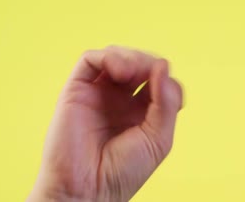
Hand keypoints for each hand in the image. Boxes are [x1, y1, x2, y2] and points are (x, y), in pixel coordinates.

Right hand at [28, 46, 182, 201]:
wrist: (88, 189)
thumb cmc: (123, 172)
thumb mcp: (159, 138)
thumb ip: (166, 101)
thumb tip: (163, 65)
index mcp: (141, 112)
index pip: (159, 80)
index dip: (166, 79)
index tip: (166, 95)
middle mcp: (119, 99)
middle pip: (139, 63)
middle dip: (148, 63)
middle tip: (150, 74)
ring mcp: (98, 93)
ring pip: (116, 56)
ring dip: (130, 57)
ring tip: (131, 73)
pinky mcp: (77, 90)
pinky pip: (90, 60)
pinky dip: (107, 56)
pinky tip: (118, 70)